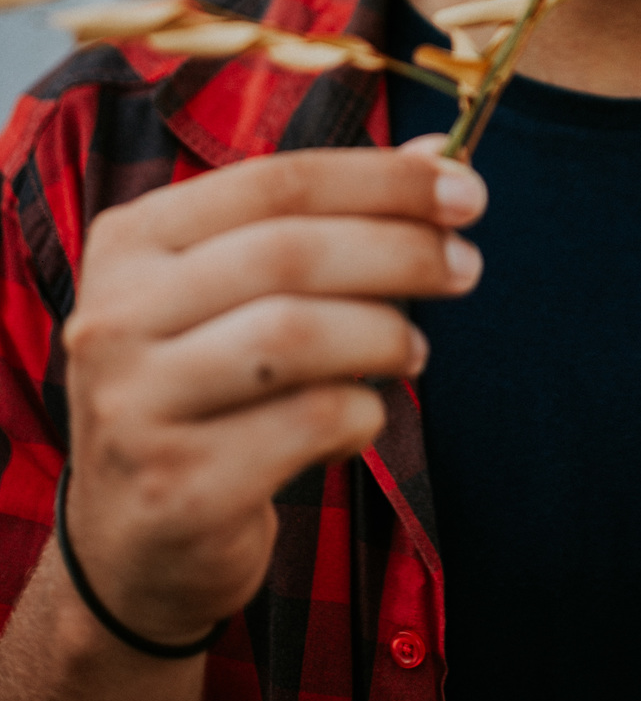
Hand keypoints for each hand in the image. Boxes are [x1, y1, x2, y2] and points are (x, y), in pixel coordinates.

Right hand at [59, 138, 484, 645]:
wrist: (133, 545)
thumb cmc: (209, 388)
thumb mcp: (241, 291)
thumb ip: (328, 218)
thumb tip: (438, 155)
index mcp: (133, 241)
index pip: (276, 181)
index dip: (382, 179)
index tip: (465, 190)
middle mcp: (114, 314)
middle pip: (289, 252)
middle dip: (401, 251)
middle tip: (466, 265)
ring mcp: (134, 404)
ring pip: (296, 336)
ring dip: (384, 334)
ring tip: (415, 351)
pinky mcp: (175, 487)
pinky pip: (306, 424)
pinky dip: (361, 414)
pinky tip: (361, 419)